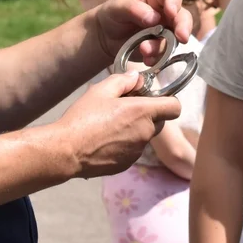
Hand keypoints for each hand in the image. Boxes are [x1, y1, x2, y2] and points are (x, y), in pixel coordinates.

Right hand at [58, 71, 181, 177]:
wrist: (67, 151)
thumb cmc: (83, 117)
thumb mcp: (100, 90)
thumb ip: (123, 80)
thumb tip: (137, 77)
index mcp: (142, 112)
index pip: (175, 107)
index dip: (168, 101)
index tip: (152, 98)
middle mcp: (145, 133)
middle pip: (159, 122)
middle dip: (148, 114)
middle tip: (124, 109)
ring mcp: (137, 151)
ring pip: (144, 136)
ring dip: (135, 129)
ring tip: (110, 125)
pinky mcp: (127, 164)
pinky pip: (133, 150)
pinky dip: (125, 144)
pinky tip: (105, 140)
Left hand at [90, 0, 193, 68]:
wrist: (104, 36)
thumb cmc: (112, 13)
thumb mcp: (117, 7)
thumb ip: (134, 9)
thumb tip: (154, 18)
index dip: (175, 2)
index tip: (171, 12)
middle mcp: (164, 12)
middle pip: (183, 16)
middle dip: (184, 26)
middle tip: (182, 37)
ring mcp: (165, 30)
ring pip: (175, 38)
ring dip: (162, 46)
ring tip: (144, 50)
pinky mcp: (160, 47)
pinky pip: (166, 54)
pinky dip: (158, 58)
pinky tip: (146, 59)